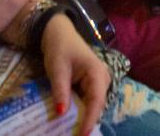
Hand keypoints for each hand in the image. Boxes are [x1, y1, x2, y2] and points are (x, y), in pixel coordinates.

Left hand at [41, 15, 108, 135]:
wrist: (59, 34)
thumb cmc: (60, 48)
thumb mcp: (57, 69)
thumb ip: (60, 91)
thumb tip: (61, 113)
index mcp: (97, 73)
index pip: (96, 101)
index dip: (90, 119)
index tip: (82, 134)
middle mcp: (102, 79)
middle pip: (97, 106)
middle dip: (86, 122)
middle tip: (75, 135)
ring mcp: (98, 83)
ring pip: (92, 106)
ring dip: (82, 118)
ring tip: (72, 131)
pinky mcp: (91, 86)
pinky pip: (87, 102)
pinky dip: (79, 111)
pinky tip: (71, 120)